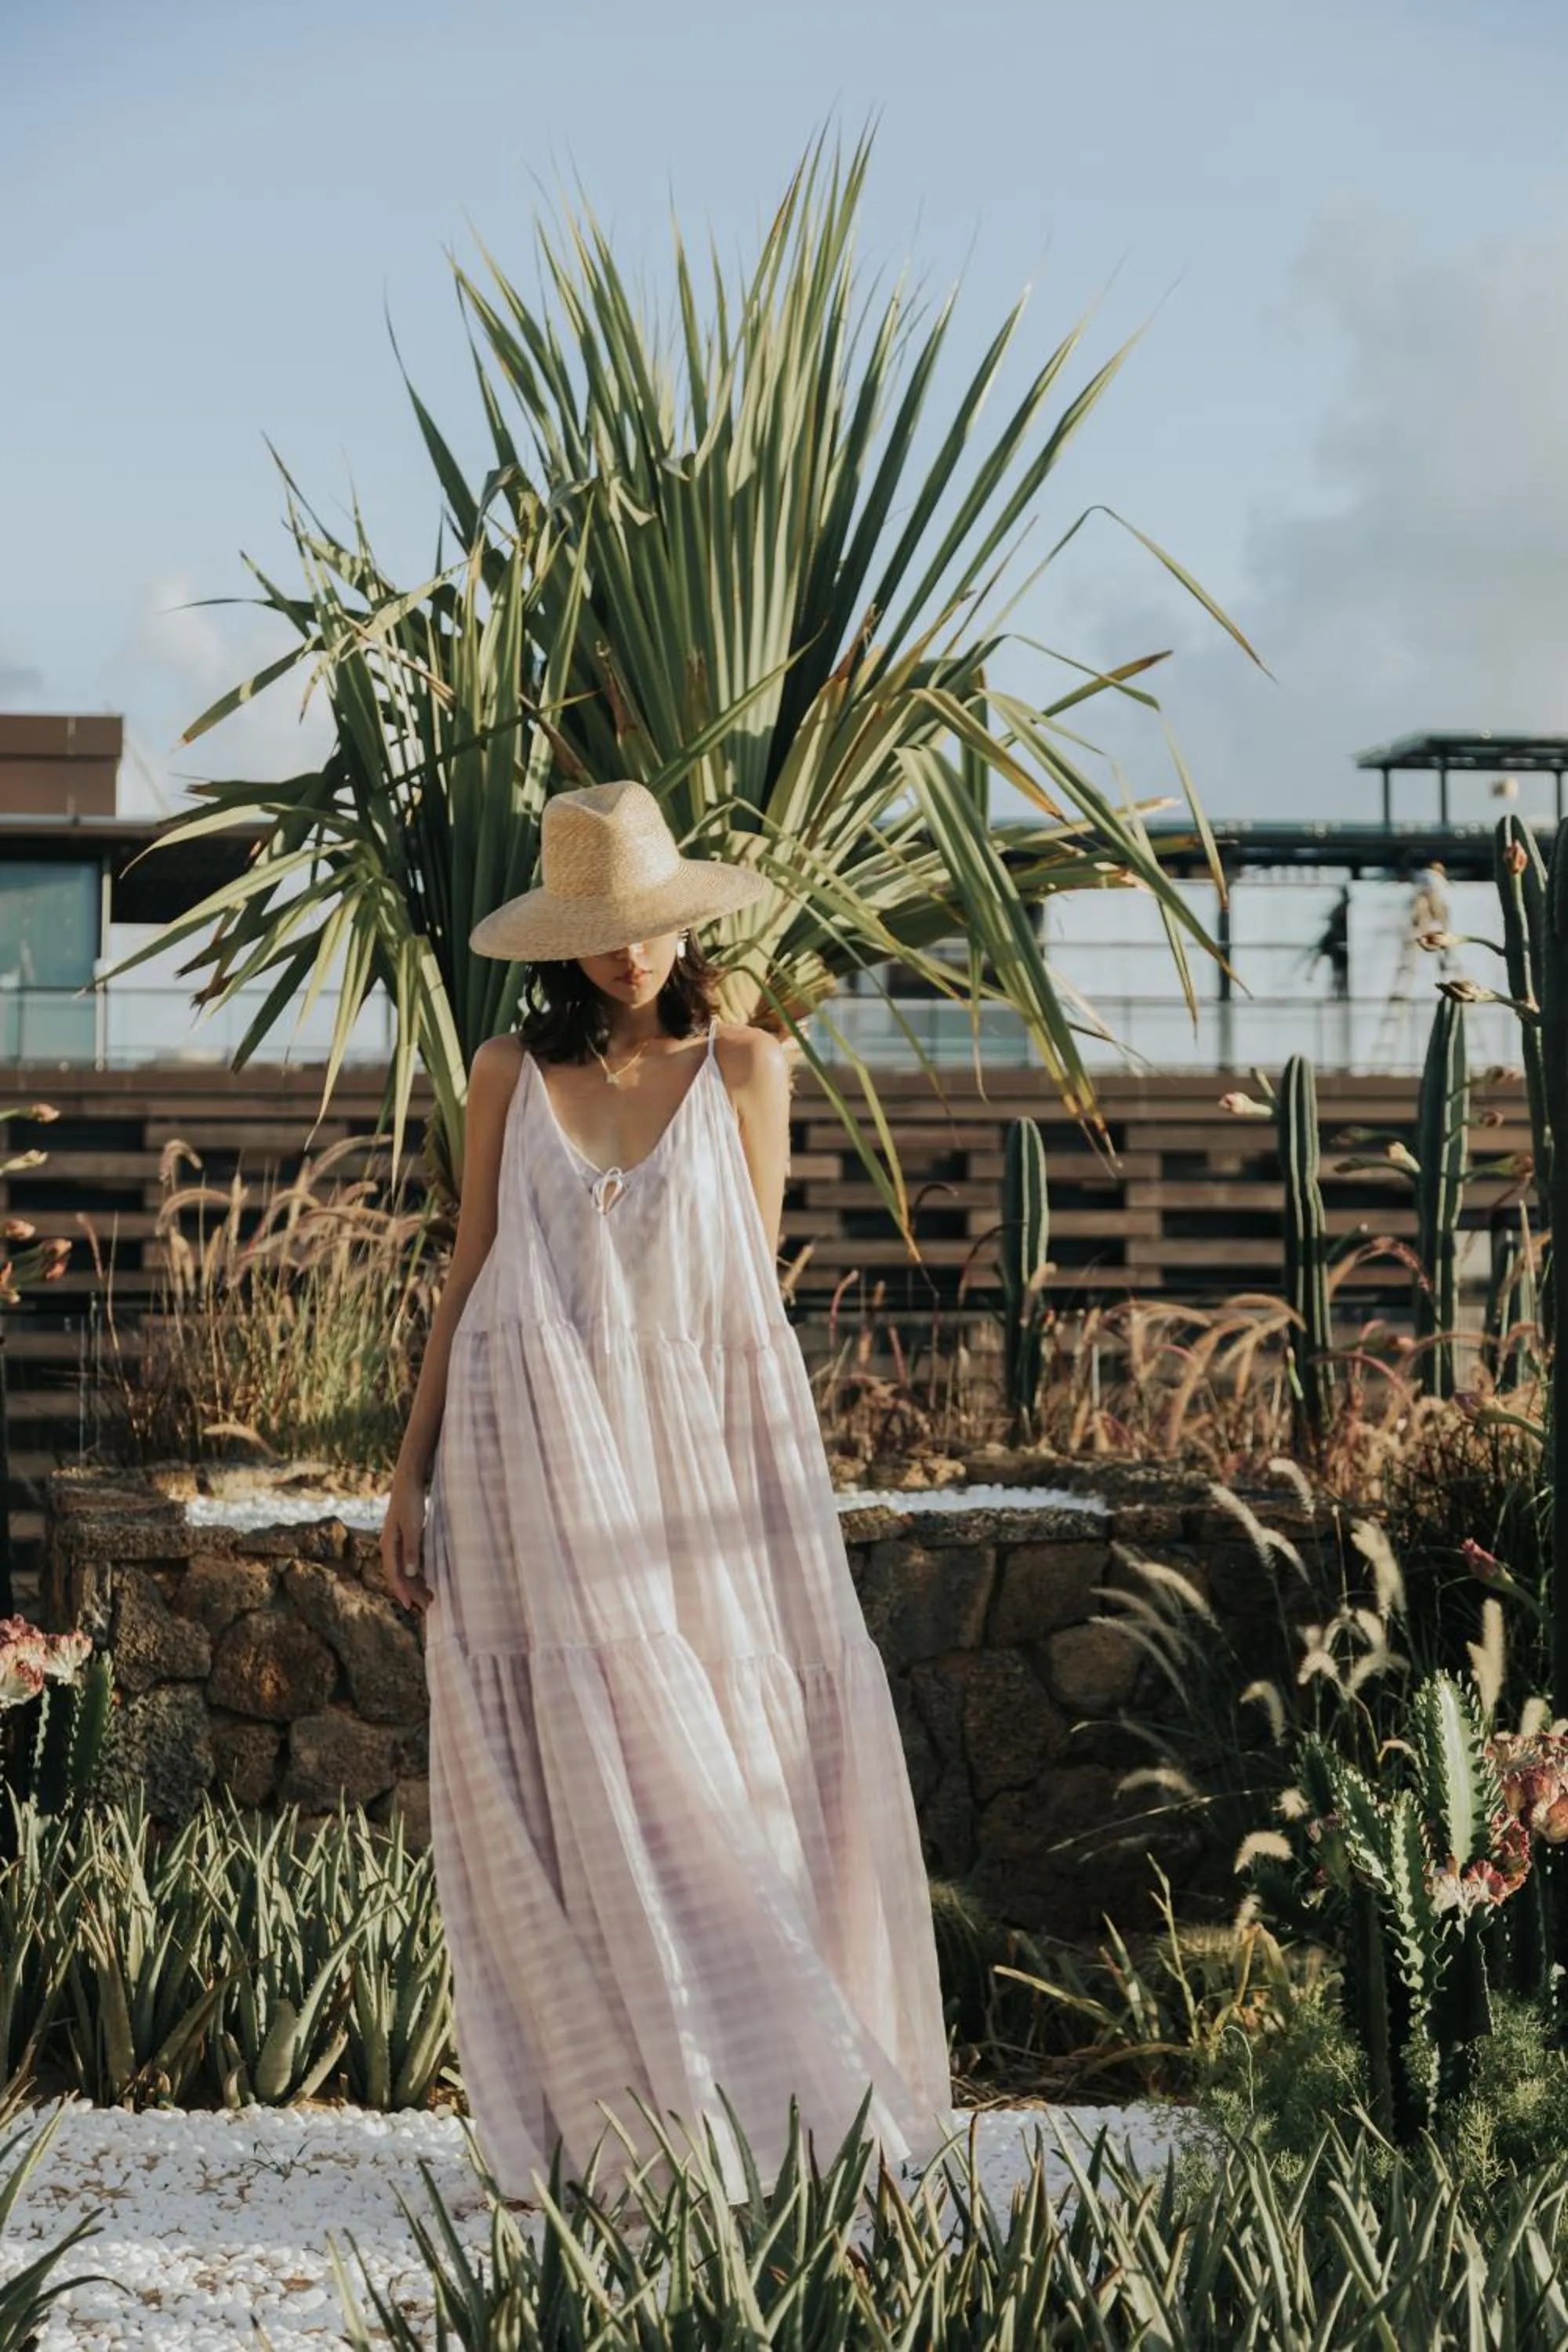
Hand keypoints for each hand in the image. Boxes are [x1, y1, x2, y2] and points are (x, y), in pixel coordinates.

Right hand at [380, 1472, 434, 1613]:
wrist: (409, 1479)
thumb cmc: (410, 1501)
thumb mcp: (413, 1526)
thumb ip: (411, 1549)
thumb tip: (411, 1574)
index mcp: (388, 1544)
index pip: (394, 1574)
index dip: (402, 1591)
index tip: (410, 1606)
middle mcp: (389, 1545)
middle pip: (399, 1574)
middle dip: (412, 1591)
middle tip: (427, 1605)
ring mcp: (396, 1541)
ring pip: (404, 1568)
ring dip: (415, 1583)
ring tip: (429, 1596)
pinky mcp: (405, 1536)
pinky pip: (409, 1560)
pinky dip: (417, 1571)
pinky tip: (426, 1577)